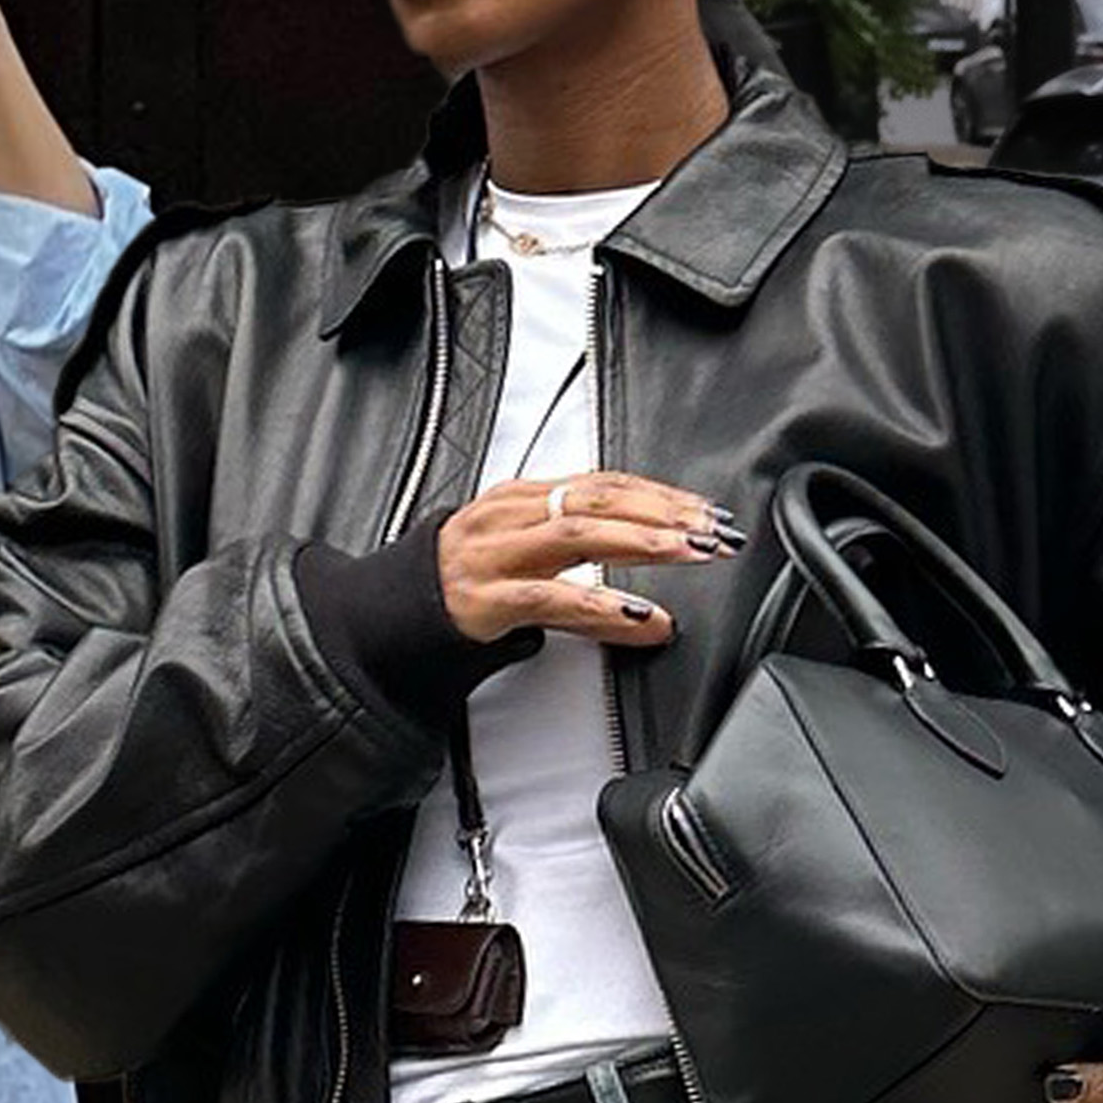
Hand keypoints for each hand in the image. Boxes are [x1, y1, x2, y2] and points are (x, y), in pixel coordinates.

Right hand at [437, 472, 742, 648]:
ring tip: (688, 554)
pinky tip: (638, 612)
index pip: (603, 482)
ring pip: (577, 534)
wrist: (389, 619)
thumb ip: (592, 587)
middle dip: (663, 512)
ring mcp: (496, 556)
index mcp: (522, 498)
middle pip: (598, 499)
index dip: (660, 494)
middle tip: (712, 531)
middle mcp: (509, 517)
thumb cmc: (465, 588)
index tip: (706, 510)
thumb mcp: (531, 572)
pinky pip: (552, 597)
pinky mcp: (487, 600)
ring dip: (642, 542)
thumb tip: (656, 611)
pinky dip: (601, 603)